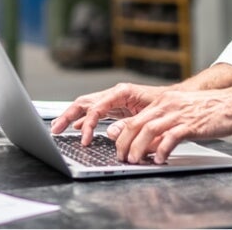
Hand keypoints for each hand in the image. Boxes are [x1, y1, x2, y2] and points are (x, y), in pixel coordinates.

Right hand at [50, 83, 170, 145]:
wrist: (176, 100)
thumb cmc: (166, 105)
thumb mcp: (150, 116)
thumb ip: (129, 125)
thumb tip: (110, 133)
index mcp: (122, 92)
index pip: (96, 107)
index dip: (87, 124)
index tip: (84, 140)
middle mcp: (114, 94)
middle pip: (84, 103)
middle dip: (67, 116)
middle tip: (55, 130)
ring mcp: (113, 100)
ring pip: (85, 106)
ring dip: (70, 116)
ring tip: (57, 128)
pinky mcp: (115, 107)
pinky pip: (93, 112)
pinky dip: (83, 119)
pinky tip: (75, 127)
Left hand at [108, 90, 231, 163]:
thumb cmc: (209, 111)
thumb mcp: (181, 114)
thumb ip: (164, 127)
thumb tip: (149, 145)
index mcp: (163, 102)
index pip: (135, 119)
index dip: (122, 136)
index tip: (118, 149)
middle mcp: (167, 105)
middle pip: (136, 124)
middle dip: (125, 143)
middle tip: (122, 158)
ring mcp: (179, 114)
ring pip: (149, 130)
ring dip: (139, 147)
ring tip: (135, 161)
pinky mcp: (191, 124)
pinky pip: (171, 137)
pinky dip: (162, 149)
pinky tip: (160, 159)